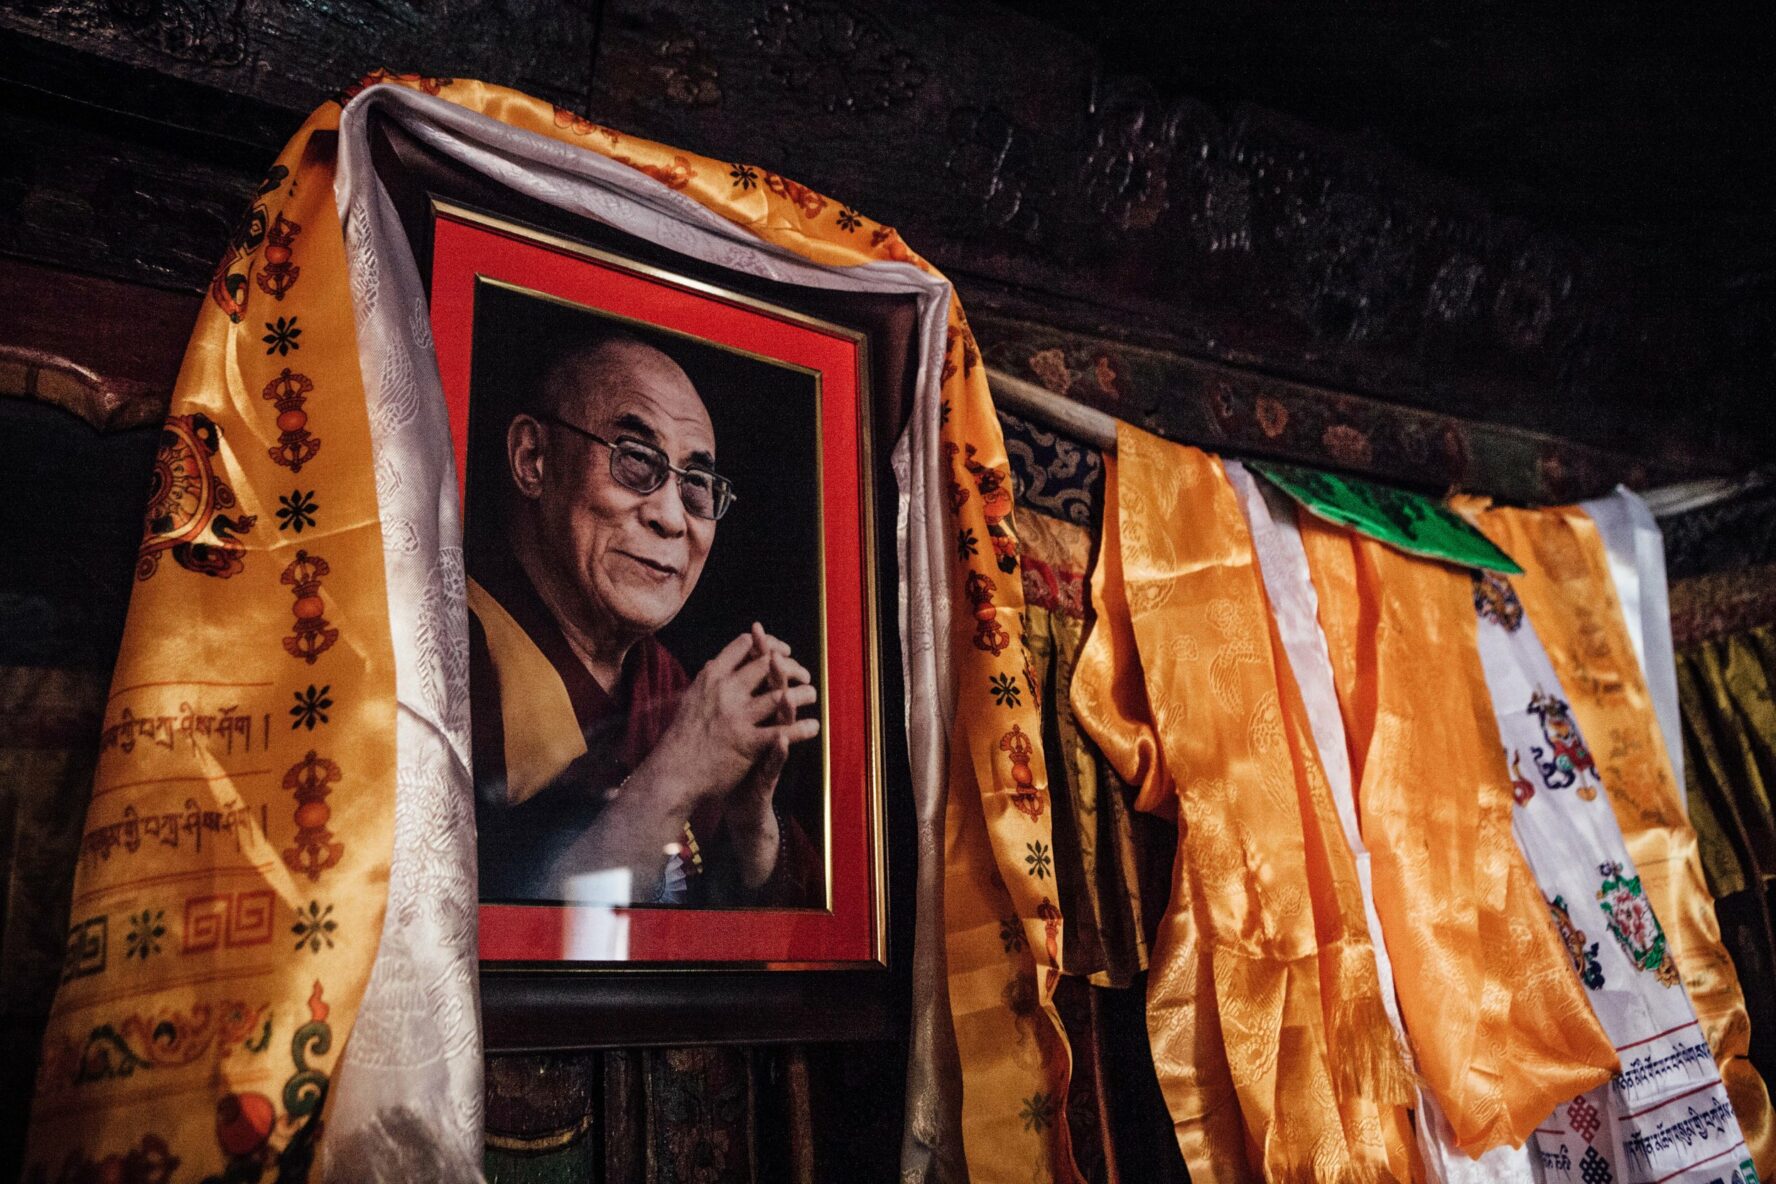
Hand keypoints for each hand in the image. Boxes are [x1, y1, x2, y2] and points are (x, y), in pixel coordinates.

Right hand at [644, 625, 818, 812]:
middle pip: (766, 665)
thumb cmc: (682, 738)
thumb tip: (717, 660)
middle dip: (791, 666)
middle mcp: (725, 692)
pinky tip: (814, 727)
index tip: (782, 651)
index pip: (743, 646)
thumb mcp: (692, 699)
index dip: (767, 644)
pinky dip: (802, 728)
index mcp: (711, 678)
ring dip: (802, 694)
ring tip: (813, 694)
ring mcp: (737, 716)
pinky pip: (782, 731)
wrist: (673, 773)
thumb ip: (709, 681)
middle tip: (804, 674)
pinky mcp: (747, 742)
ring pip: (780, 696)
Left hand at [728, 623, 814, 887]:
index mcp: (761, 714)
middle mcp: (772, 727)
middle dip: (777, 672)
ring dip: (786, 707)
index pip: (763, 677)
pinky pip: (775, 761)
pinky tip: (784, 739)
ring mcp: (771, 751)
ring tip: (786, 690)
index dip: (760, 653)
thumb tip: (733, 669)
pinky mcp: (768, 775)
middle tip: (777, 649)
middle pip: (776, 692)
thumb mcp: (737, 729)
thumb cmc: (736, 765)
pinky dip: (780, 749)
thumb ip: (741, 701)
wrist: (743, 806)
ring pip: (783, 724)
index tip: (757, 627)